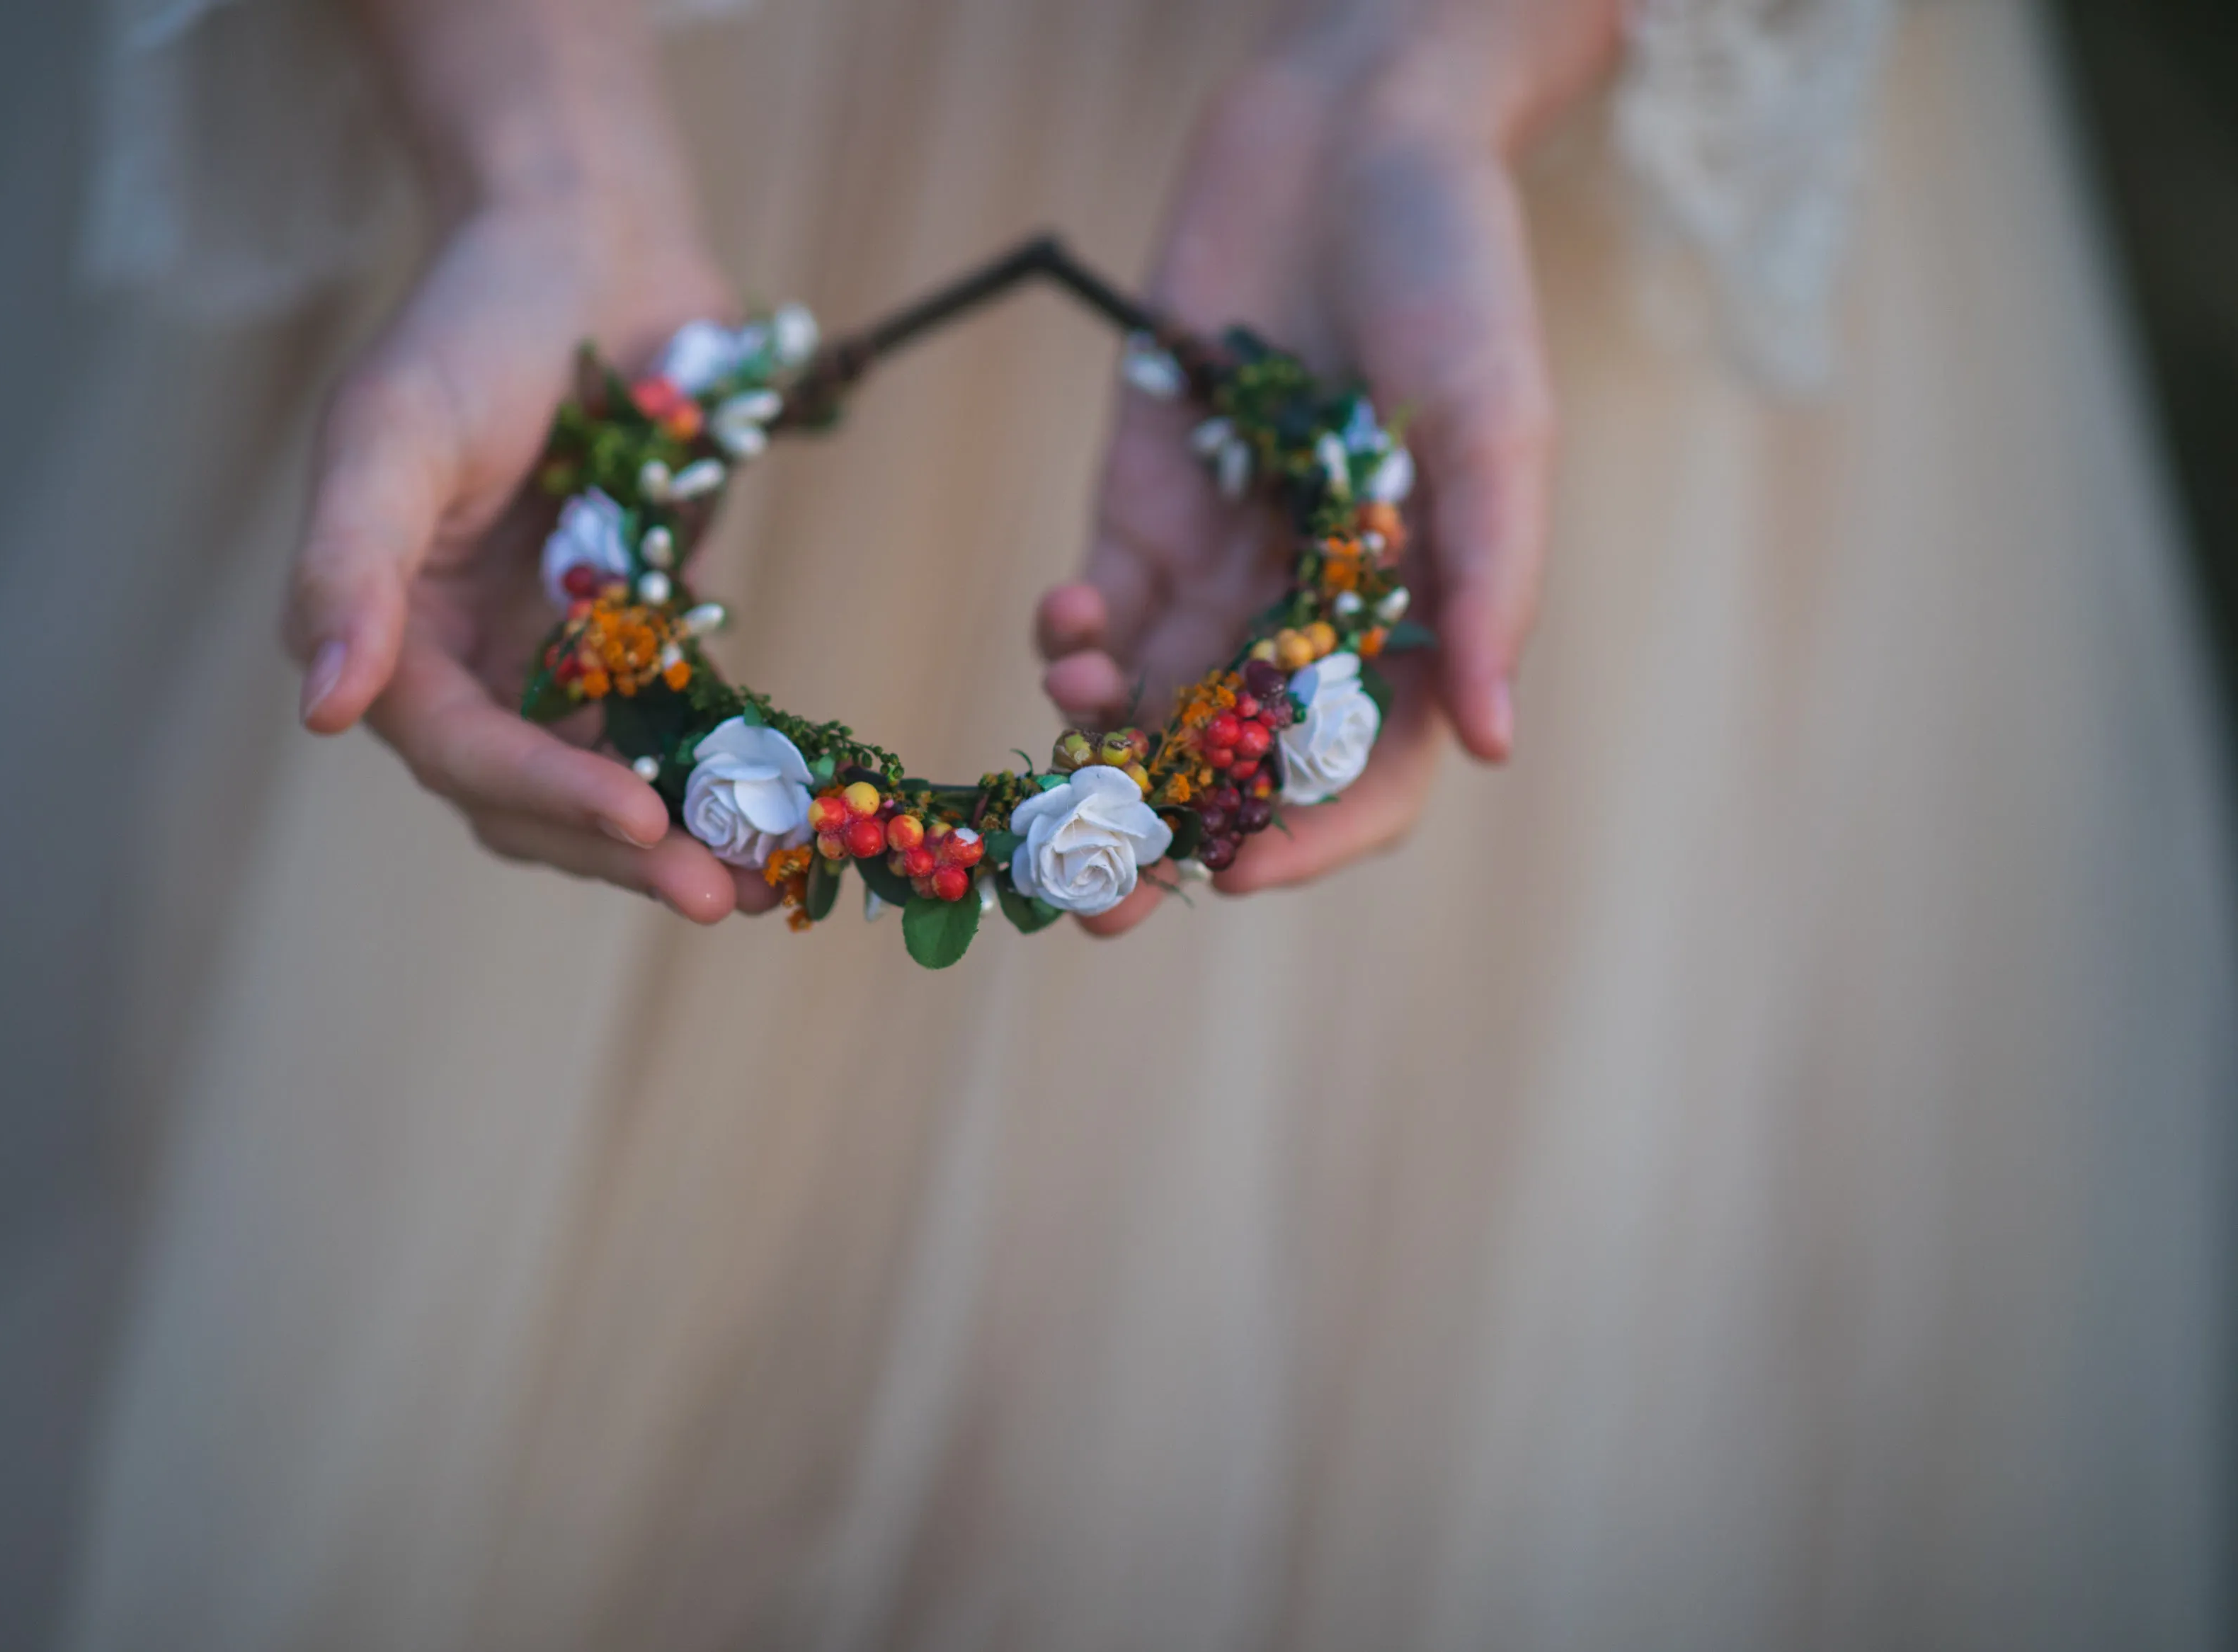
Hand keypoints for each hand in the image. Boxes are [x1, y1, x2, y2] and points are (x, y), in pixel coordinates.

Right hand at [283, 0, 773, 919]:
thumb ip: (349, 567)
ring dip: (687, 837)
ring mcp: (559, 654)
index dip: (546, 795)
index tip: (640, 825)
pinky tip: (793, 814)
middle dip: (625, 851)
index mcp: (393, 629)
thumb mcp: (393, 429)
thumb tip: (320, 711)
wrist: (590, 242)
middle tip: (720, 894)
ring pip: (612, 784)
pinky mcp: (642, 634)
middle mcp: (471, 660)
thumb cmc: (477, 321)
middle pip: (535, 798)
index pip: (463, 750)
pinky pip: (680, 730)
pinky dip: (727, 774)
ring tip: (772, 880)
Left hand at [1037, 0, 1617, 933]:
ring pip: (1155, 707)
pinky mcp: (1142, 510)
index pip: (1366, 773)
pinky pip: (1100, 615)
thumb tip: (1495, 742)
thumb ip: (1489, 577)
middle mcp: (1314, 614)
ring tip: (1067, 759)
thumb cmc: (1456, 273)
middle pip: (1242, 765)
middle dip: (1169, 832)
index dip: (1310, 837)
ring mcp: (1224, 567)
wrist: (1349, 139)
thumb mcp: (1495, 422)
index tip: (1239, 870)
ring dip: (1103, 752)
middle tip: (1097, 895)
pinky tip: (1067, 627)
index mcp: (1415, 618)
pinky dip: (1074, 642)